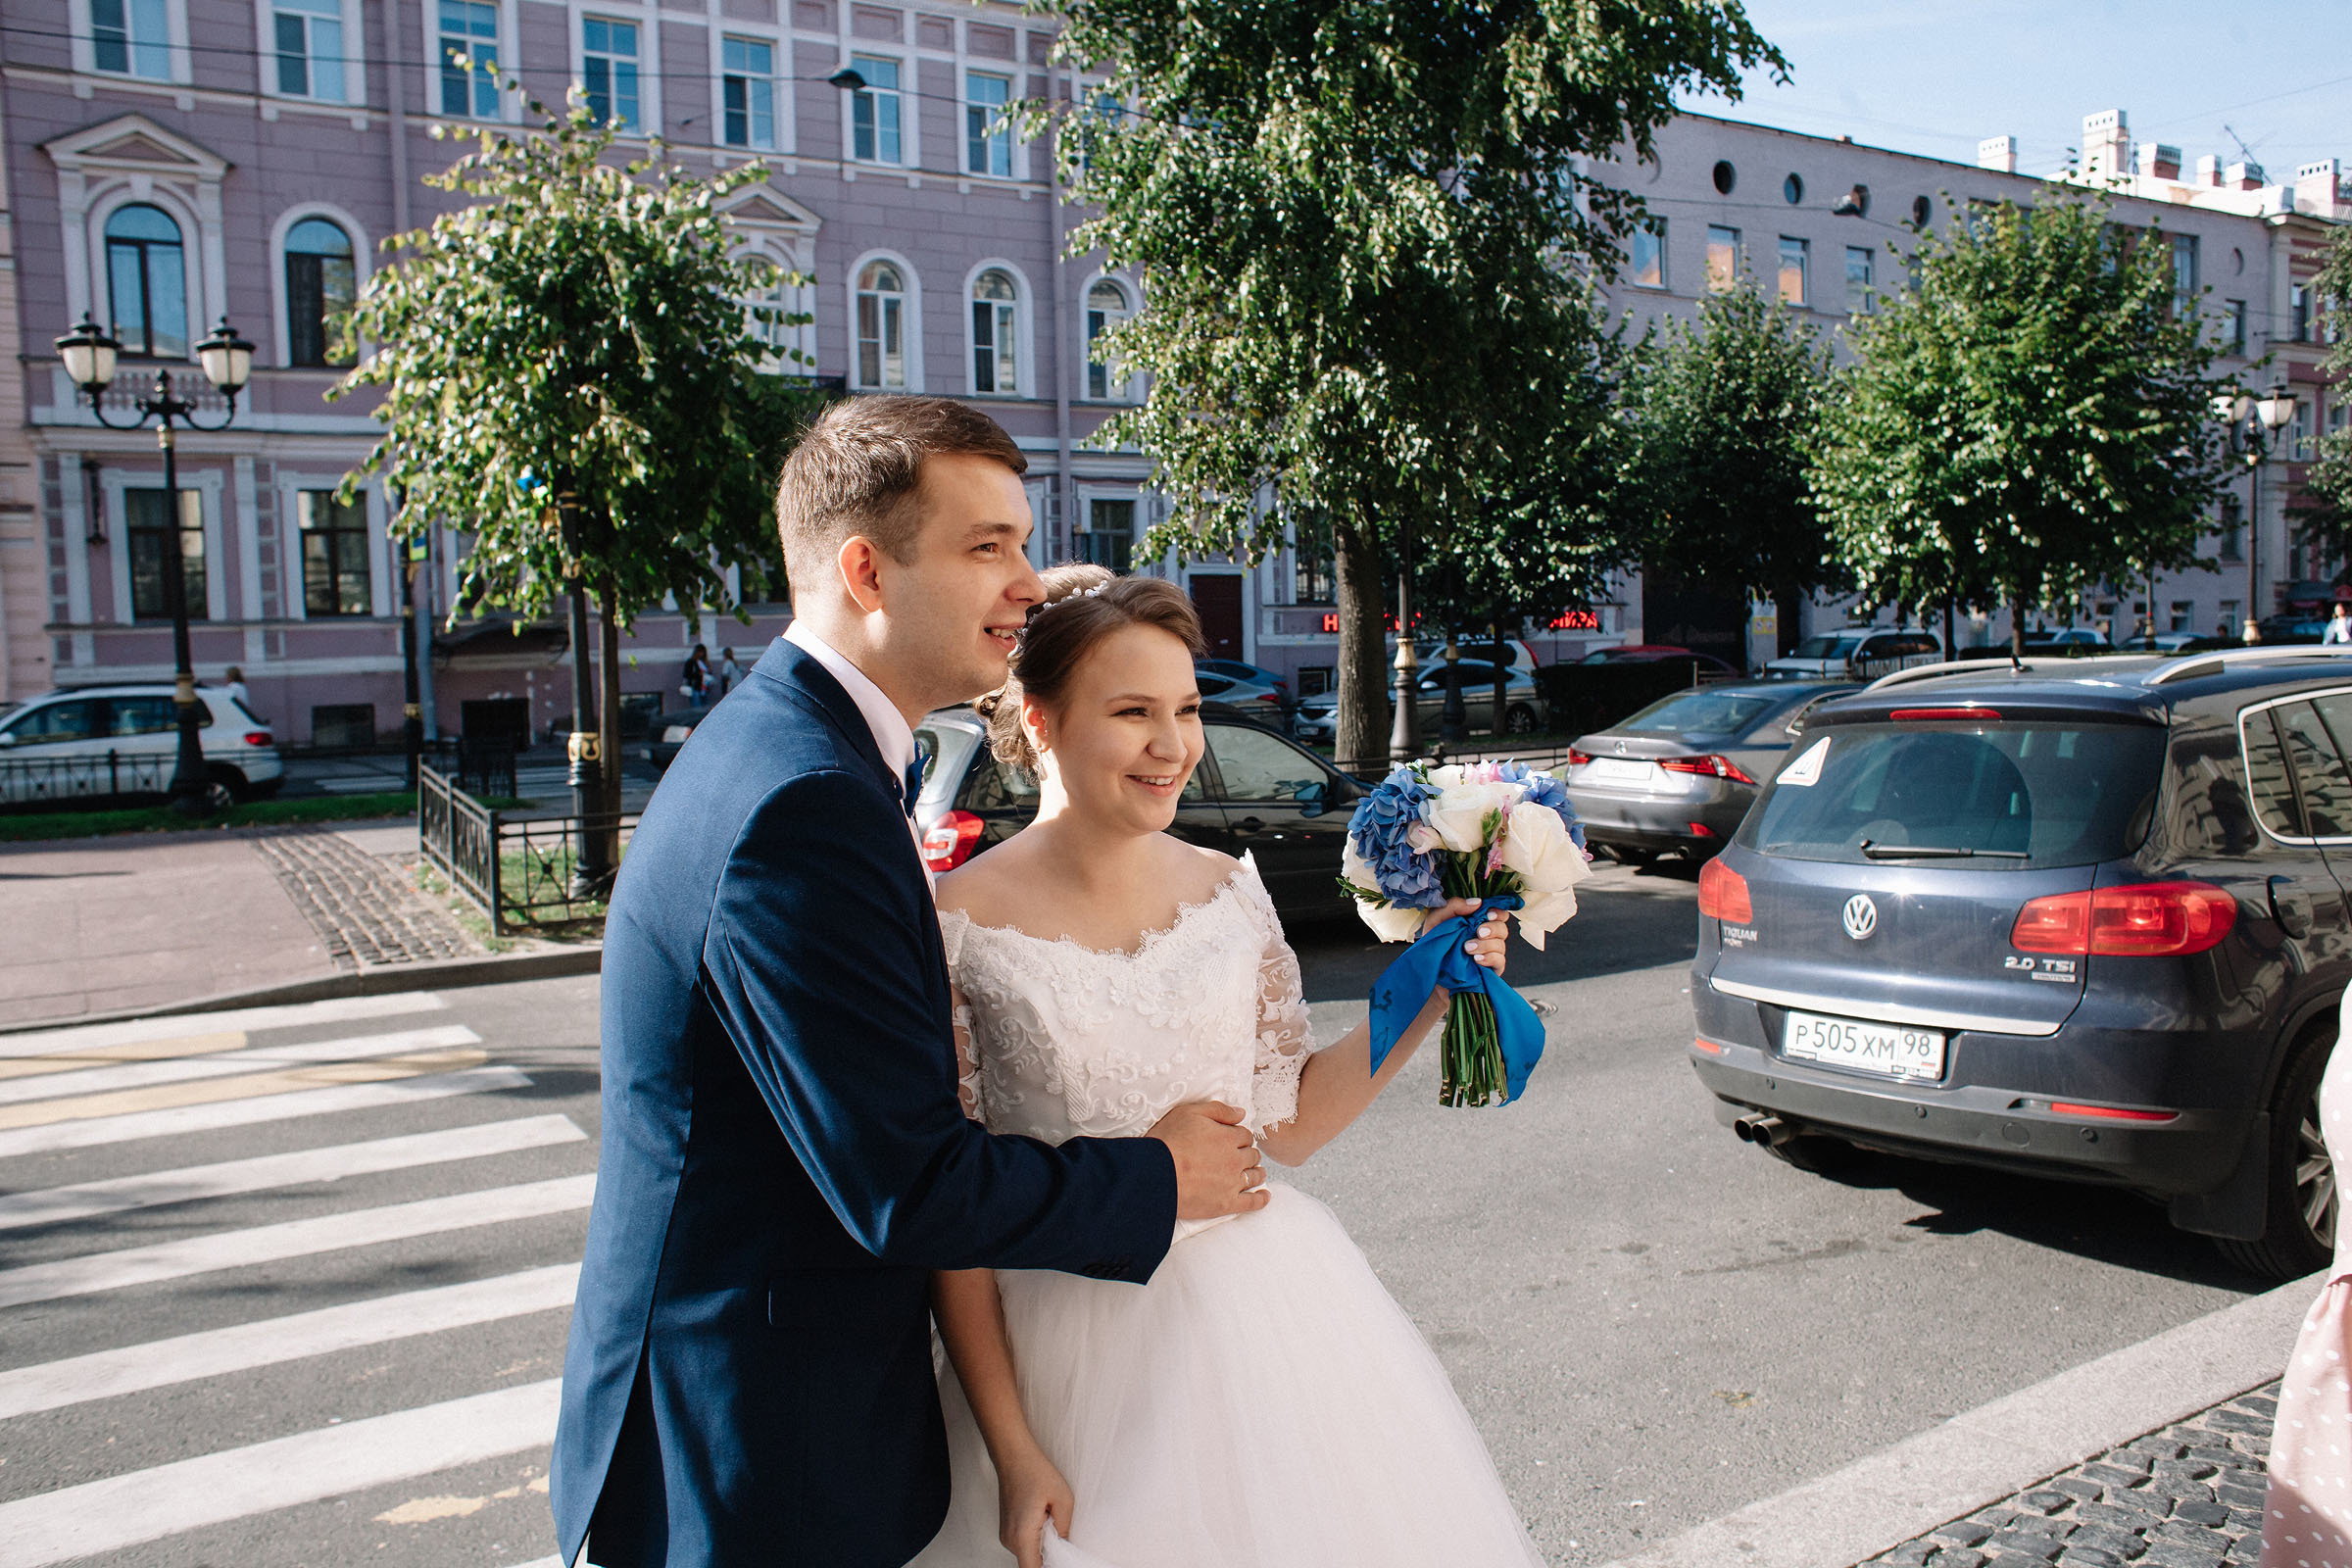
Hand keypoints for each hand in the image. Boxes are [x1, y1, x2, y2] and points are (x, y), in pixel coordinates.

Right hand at [996, 1443, 1075, 1567]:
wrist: (1013, 1455)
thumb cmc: (1035, 1471)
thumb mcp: (1063, 1499)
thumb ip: (1065, 1528)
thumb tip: (1067, 1547)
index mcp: (1023, 1535)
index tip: (1061, 1560)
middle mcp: (1010, 1539)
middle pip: (1032, 1563)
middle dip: (1049, 1555)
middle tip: (1059, 1530)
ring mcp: (1006, 1535)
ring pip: (1028, 1554)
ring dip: (1042, 1544)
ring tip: (1049, 1518)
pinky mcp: (1007, 1530)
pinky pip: (1024, 1544)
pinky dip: (1036, 1537)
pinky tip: (1042, 1517)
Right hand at [1147, 1100, 1270, 1219]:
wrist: (1154, 1175)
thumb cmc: (1167, 1142)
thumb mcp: (1189, 1113)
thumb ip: (1218, 1110)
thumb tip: (1241, 1113)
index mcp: (1228, 1137)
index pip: (1245, 1135)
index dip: (1240, 1137)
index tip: (1235, 1140)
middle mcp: (1234, 1160)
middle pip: (1251, 1155)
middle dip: (1248, 1154)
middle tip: (1244, 1156)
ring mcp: (1232, 1183)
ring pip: (1254, 1176)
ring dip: (1256, 1172)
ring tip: (1255, 1173)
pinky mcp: (1226, 1204)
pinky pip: (1252, 1203)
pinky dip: (1261, 1199)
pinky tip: (1264, 1196)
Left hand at [1417, 897, 1510, 978]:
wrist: (1430, 971)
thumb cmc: (1434, 943)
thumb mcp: (1437, 920)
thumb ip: (1454, 906)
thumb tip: (1477, 902)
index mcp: (1477, 922)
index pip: (1498, 914)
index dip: (1498, 912)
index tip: (1488, 914)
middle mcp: (1487, 937)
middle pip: (1503, 928)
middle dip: (1492, 928)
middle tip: (1479, 932)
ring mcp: (1490, 953)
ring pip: (1501, 945)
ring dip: (1485, 945)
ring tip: (1467, 948)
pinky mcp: (1491, 969)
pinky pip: (1499, 961)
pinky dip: (1489, 958)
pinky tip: (1476, 959)